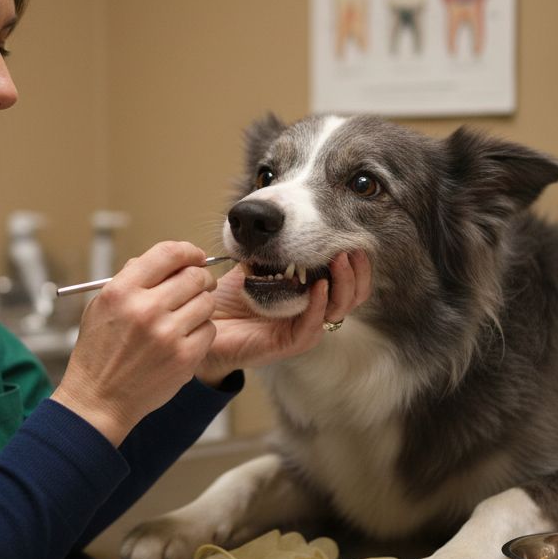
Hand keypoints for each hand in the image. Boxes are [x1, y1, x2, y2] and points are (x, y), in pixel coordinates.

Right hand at [52, 242, 217, 444]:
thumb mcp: (102, 305)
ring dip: (202, 305)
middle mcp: (145, 309)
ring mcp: (167, 335)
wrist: (99, 398)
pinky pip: (209, 330)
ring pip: (207, 303)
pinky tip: (185, 337)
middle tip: (197, 286)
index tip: (195, 256)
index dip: (188, 251)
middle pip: (195, 276)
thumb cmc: (99, 352)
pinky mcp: (184, 358)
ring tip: (186, 315)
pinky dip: (202, 331)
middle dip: (200, 278)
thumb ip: (132, 279)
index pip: (168, 253)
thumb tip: (169, 261)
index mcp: (122, 291)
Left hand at [195, 251, 370, 386]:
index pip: (346, 281)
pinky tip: (318, 288)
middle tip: (351, 250)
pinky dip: (318, 306)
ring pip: (338, 310)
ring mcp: (302, 327)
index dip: (356, 263)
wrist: (200, 321)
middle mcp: (311, 311)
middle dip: (357, 272)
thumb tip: (284, 215)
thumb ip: (273, 245)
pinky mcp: (288, 343)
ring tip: (338, 261)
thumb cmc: (226, 296)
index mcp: (309, 293)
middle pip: (352, 296)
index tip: (355, 239)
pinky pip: (312, 327)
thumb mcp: (253, 263)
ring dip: (343, 284)